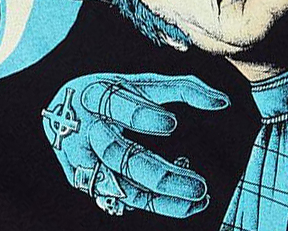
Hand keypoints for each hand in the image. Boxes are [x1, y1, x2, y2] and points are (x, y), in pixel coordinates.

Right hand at [41, 72, 228, 218]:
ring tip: (198, 197)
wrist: (63, 115)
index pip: (114, 104)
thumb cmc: (111, 95)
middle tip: (199, 185)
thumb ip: (181, 88)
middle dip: (159, 175)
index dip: (140, 115)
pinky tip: (181, 202)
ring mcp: (80, 161)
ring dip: (161, 198)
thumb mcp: (139, 83)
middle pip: (116, 156)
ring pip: (120, 187)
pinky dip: (152, 203)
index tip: (173, 124)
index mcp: (93, 94)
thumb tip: (224, 102)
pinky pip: (120, 201)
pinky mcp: (83, 184)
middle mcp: (83, 129)